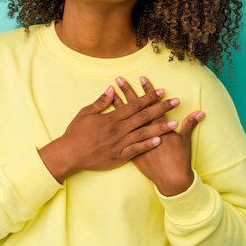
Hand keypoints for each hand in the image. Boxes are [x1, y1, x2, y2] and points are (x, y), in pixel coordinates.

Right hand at [39, 83, 179, 182]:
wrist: (69, 154)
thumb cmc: (76, 132)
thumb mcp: (86, 112)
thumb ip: (101, 101)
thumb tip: (111, 89)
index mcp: (112, 118)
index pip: (135, 105)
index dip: (149, 97)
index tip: (161, 91)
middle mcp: (119, 129)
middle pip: (144, 117)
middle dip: (161, 108)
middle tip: (175, 101)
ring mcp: (120, 143)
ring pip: (144, 133)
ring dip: (160, 127)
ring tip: (174, 122)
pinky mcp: (119, 156)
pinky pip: (136, 150)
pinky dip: (148, 145)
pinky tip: (159, 140)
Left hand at [114, 76, 203, 196]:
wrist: (171, 180)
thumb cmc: (179, 160)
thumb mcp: (185, 141)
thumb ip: (190, 124)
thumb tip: (200, 112)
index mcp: (159, 126)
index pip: (152, 104)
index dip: (148, 91)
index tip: (142, 78)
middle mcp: (146, 131)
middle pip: (135, 108)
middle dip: (128, 92)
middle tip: (120, 79)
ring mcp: (136, 141)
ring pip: (124, 119)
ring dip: (118, 104)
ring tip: (111, 92)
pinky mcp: (130, 150)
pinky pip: (119, 133)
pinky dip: (114, 124)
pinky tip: (108, 115)